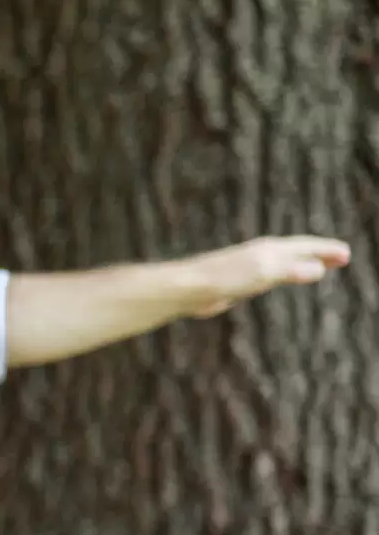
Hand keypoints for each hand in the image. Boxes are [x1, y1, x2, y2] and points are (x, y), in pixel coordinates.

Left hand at [185, 235, 350, 316]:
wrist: (188, 288)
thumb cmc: (225, 279)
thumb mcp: (265, 273)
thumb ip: (292, 270)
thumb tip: (318, 269)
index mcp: (270, 249)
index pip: (306, 246)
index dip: (327, 250)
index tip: (346, 254)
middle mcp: (262, 253)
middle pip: (298, 251)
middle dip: (321, 253)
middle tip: (343, 258)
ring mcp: (250, 265)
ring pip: (285, 261)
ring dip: (304, 262)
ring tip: (319, 267)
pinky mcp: (239, 280)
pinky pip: (271, 274)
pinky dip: (285, 273)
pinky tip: (281, 279)